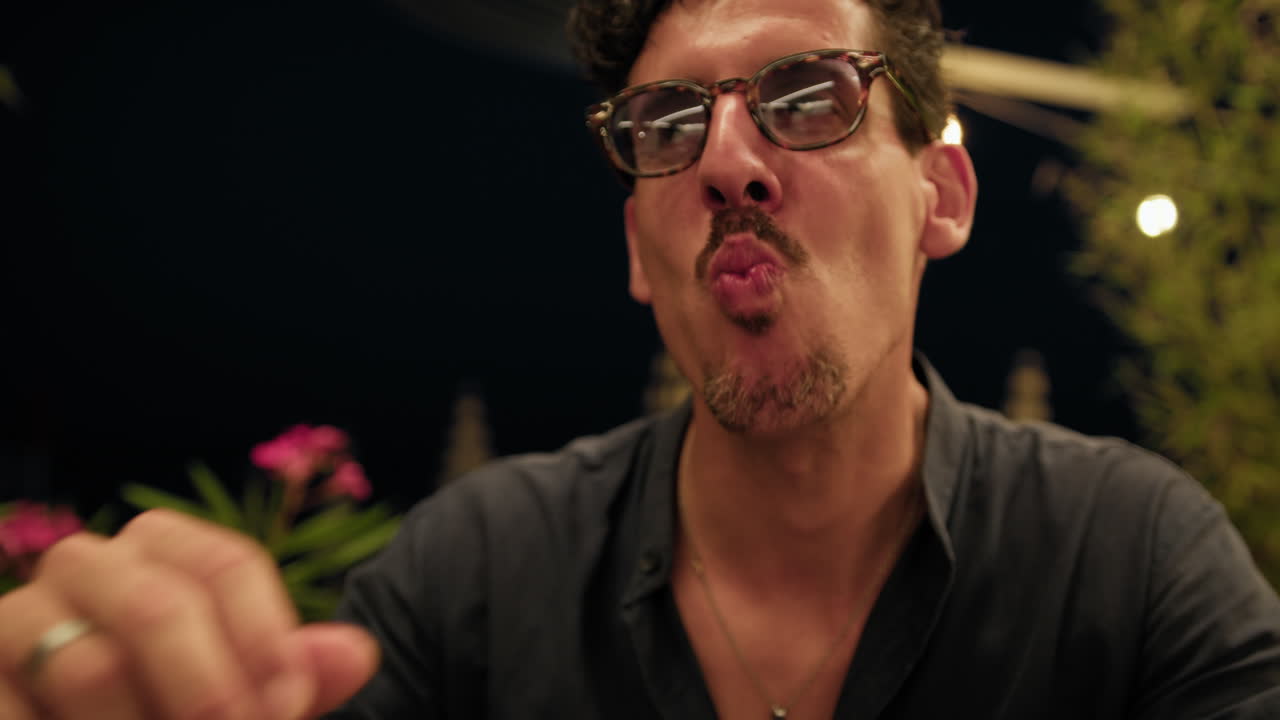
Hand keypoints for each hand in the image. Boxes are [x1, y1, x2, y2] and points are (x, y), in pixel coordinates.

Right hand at [0, 509, 378, 718]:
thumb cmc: (173, 711)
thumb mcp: (244, 702)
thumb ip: (293, 680)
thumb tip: (358, 653)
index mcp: (160, 552)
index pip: (224, 564)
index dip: (266, 638)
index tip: (289, 702)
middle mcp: (86, 566)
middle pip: (159, 604)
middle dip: (209, 688)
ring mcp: (19, 619)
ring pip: (91, 665)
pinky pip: (26, 713)